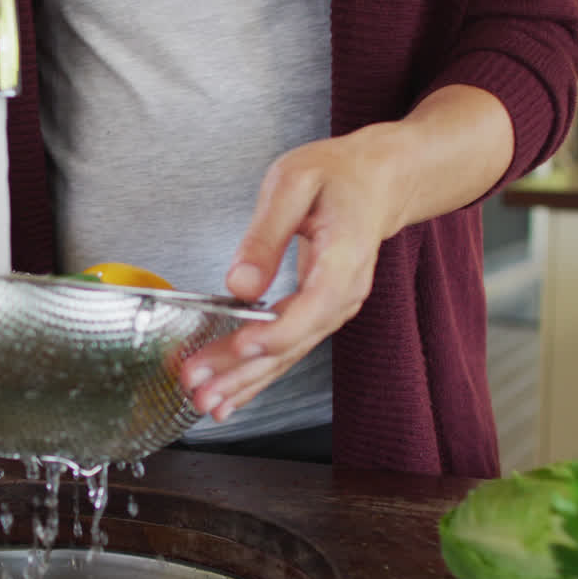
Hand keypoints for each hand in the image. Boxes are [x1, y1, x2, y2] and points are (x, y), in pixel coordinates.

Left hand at [181, 123, 413, 421]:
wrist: (378, 183)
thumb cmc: (337, 176)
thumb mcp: (294, 182)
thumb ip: (266, 234)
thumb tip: (239, 285)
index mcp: (344, 256)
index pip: (313, 305)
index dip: (276, 331)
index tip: (241, 345)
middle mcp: (343, 294)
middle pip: (292, 341)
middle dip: (243, 368)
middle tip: (199, 383)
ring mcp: (332, 310)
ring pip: (287, 354)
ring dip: (245, 382)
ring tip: (206, 402)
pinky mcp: (318, 316)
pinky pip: (286, 351)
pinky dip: (256, 376)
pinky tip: (229, 396)